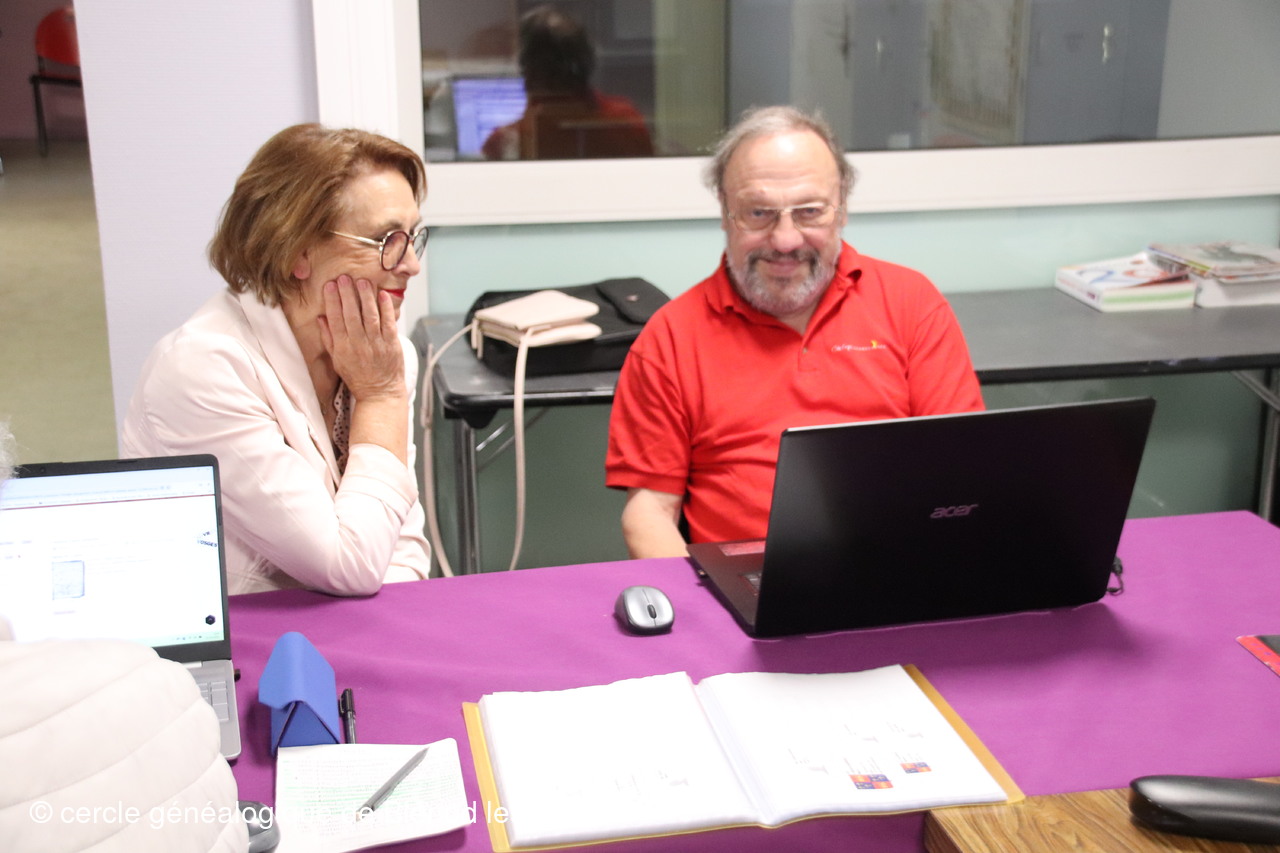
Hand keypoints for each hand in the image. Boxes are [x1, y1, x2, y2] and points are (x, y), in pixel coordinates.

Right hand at [317, 275, 405, 401]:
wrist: (379, 393)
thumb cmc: (357, 377)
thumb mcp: (337, 361)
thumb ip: (329, 339)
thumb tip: (321, 318)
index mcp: (343, 348)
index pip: (335, 319)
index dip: (332, 301)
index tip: (329, 286)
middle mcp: (359, 344)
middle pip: (351, 314)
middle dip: (347, 294)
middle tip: (344, 277)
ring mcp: (376, 344)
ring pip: (370, 316)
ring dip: (365, 297)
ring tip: (361, 281)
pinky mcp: (392, 344)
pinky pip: (388, 323)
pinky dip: (386, 308)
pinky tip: (382, 294)